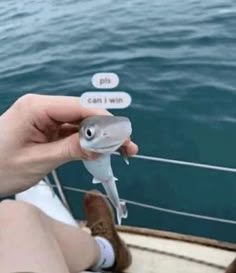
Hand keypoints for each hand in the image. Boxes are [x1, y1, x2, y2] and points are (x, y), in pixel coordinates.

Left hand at [0, 94, 137, 195]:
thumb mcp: (36, 161)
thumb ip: (70, 150)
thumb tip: (100, 146)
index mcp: (37, 108)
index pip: (79, 108)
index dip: (104, 121)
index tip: (122, 135)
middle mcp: (44, 108)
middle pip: (84, 114)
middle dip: (107, 130)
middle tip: (127, 145)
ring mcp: (46, 119)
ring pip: (81, 124)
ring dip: (101, 137)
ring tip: (121, 150)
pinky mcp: (48, 129)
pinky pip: (73, 133)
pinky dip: (88, 142)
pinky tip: (101, 150)